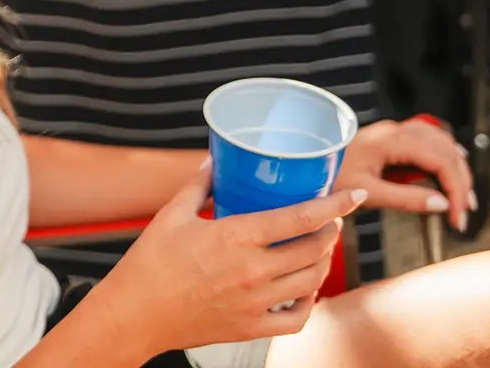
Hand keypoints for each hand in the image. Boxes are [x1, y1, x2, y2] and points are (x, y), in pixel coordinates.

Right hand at [93, 167, 363, 358]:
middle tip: (331, 218)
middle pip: (314, 250)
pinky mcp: (252, 327)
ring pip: (312, 282)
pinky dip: (309, 301)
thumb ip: (198, 185)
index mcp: (236, 237)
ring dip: (323, 261)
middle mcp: (254, 271)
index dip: (333, 205)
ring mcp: (257, 303)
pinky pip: (297, 317)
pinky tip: (304, 288)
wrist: (137, 312)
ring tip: (319, 247)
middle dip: (331, 231)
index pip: (300, 218)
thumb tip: (214, 162)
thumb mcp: (172, 213)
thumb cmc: (151, 261)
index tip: (352, 195)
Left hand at [336, 118, 476, 231]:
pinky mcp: (390, 138)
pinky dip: (443, 157)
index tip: (457, 214)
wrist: (305, 162)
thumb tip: (441, 204)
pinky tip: (448, 171)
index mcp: (387, 140)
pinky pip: (427, 140)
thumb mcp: (366, 193)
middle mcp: (392, 130)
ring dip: (455, 167)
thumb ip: (405, 198)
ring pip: (438, 140)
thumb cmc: (327, 175)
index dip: (455, 187)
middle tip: (464, 210)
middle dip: (460, 179)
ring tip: (461, 197)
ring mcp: (391, 131)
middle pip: (444, 147)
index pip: (438, 158)